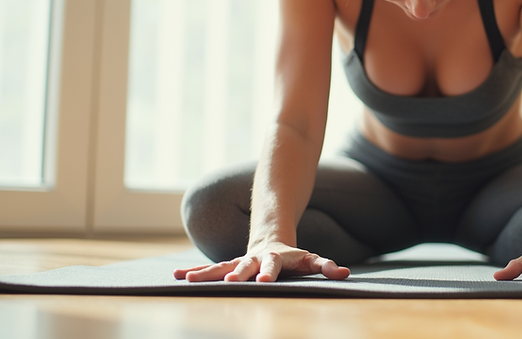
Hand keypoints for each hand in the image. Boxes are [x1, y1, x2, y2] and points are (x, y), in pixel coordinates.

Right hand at [173, 241, 350, 282]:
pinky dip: (196, 273)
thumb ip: (326, 266)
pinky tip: (175, 278)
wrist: (271, 240)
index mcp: (274, 258)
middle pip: (245, 266)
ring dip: (206, 274)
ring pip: (222, 267)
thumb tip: (346, 273)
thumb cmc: (294, 258)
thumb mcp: (311, 261)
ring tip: (186, 279)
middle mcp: (254, 259)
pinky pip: (210, 270)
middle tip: (229, 281)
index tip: (265, 281)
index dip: (269, 272)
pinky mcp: (228, 267)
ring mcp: (239, 262)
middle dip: (237, 273)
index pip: (273, 266)